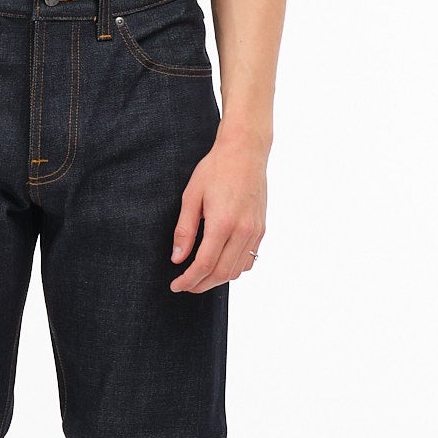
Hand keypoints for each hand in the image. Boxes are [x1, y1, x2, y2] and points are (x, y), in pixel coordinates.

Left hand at [169, 131, 265, 291]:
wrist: (245, 152)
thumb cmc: (216, 169)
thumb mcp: (191, 196)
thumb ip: (184, 231)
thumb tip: (177, 259)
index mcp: (223, 223)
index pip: (205, 265)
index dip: (189, 280)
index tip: (176, 285)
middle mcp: (243, 231)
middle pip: (222, 273)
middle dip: (201, 284)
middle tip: (185, 285)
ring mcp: (255, 231)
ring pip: (238, 270)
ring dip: (218, 279)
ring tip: (200, 276)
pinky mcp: (261, 229)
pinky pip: (249, 259)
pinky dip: (234, 268)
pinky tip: (220, 263)